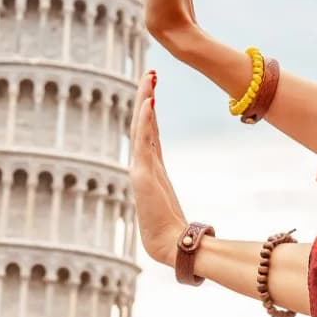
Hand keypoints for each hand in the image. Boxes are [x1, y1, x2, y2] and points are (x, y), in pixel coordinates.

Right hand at [129, 71, 186, 267]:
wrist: (169, 245)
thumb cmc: (171, 230)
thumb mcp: (170, 202)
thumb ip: (169, 190)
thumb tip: (176, 179)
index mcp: (151, 167)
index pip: (149, 130)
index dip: (148, 108)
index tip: (152, 86)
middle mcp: (143, 164)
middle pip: (142, 123)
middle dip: (145, 96)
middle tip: (149, 71)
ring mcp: (140, 168)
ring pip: (141, 127)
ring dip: (144, 101)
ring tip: (149, 79)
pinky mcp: (142, 175)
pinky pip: (143, 141)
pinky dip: (144, 121)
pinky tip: (148, 103)